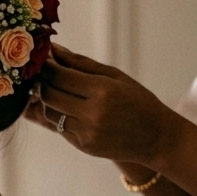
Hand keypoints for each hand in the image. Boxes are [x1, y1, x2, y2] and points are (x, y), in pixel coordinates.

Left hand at [24, 43, 180, 166]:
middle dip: (40, 82)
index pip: (59, 76)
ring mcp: (86, 132)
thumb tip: (53, 49)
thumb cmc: (138, 101)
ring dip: (45, 100)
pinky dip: (56, 115)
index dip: (45, 67)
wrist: (156, 138)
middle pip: (49, 95)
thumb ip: (81, 63)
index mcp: (103, 90)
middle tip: (39, 74)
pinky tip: (63, 107)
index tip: (40, 60)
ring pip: (50, 112)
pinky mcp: (83, 146)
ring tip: (51, 90)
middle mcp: (93, 113)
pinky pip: (58, 128)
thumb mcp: (115, 76)